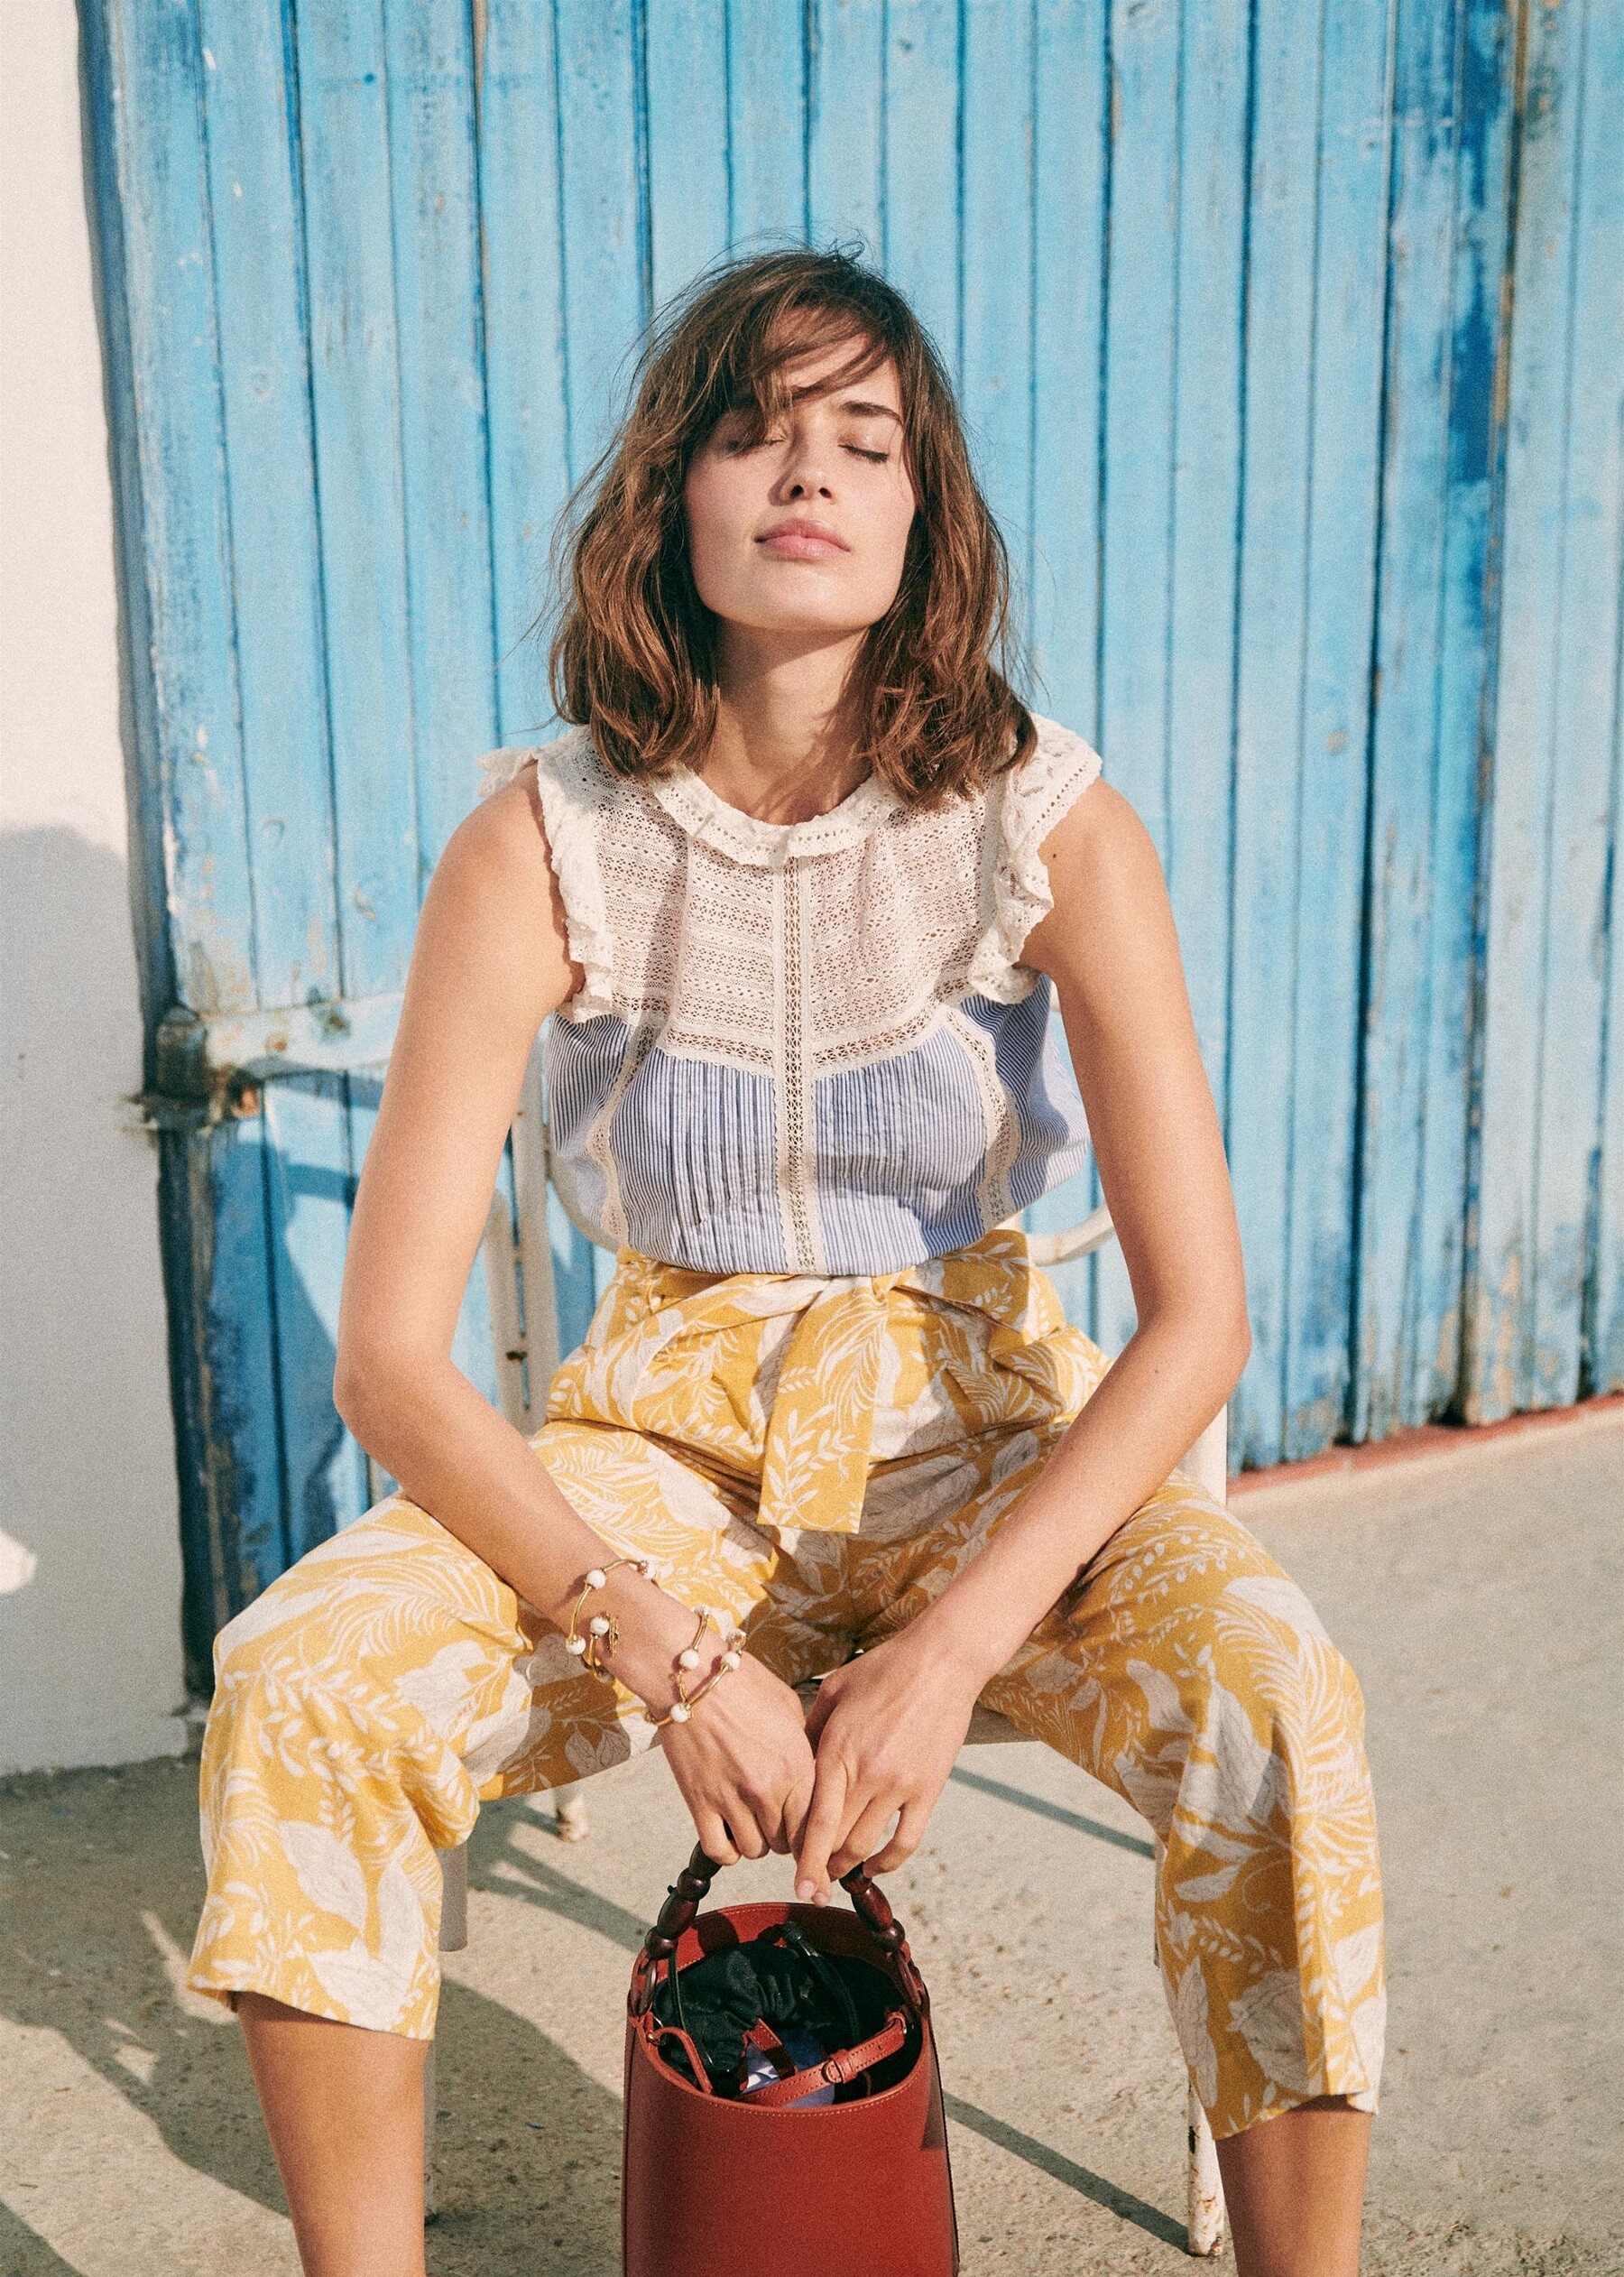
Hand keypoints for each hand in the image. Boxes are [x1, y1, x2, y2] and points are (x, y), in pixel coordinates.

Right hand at [653, 1650, 818, 1867]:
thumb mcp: (788, 1707)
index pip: (816, 1824)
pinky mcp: (699, 1802)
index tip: (812, 1839)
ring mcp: (731, 1798)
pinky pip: (719, 1850)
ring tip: (752, 1821)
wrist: (690, 1675)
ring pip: (755, 1850)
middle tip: (778, 1820)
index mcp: (796, 1764)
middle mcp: (767, 1788)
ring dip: (756, 1841)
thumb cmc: (741, 1682)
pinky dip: (727, 1851)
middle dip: (785, 1835)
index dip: (815, 1837)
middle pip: (786, 1842)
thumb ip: (802, 1745)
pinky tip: (729, 1833)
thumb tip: (810, 1771)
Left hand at [794, 1624, 983, 1900]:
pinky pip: (906, 1840)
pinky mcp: (928, 1789)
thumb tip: (793, 1766)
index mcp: (836, 1750)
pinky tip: (872, 1868)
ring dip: (848, 1866)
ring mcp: (899, 1785)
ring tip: (836, 1872)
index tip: (796, 1884)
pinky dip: (887, 1863)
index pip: (815, 1821)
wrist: (940, 1660)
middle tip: (811, 1877)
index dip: (804, 1859)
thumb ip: (811, 1731)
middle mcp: (866, 1774)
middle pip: (837, 1840)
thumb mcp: (834, 1691)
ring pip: (866, 1845)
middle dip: (820, 1866)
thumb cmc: (883, 1669)